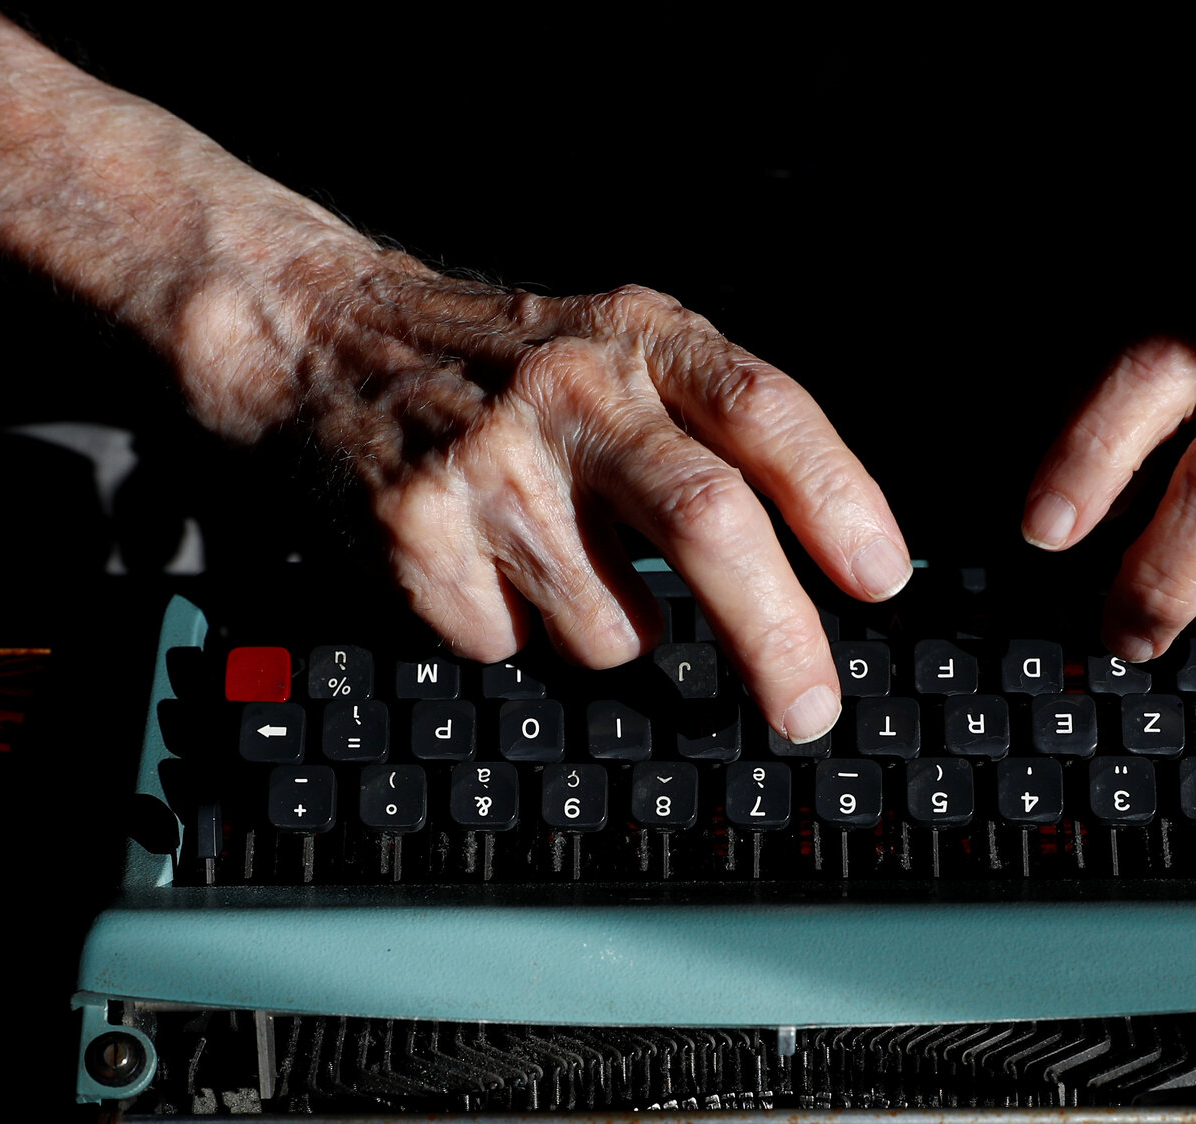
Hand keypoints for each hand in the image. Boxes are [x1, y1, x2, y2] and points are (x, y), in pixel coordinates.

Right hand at [0, 0, 905, 742]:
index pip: (765, 412)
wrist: (313, 338)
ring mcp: (488, 466)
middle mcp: (569, 392)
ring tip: (561, 569)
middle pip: (709, 525)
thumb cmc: (499, 366)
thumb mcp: (616, 343)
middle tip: (809, 712)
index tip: (881, 582)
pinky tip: (481, 568)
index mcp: (638, 339)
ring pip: (613, 625)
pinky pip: (513, 646)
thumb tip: (837, 566)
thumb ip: (714, 424)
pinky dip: (514, 633)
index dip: (837, 501)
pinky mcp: (416, 537)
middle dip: (776, 638)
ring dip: (612, 633)